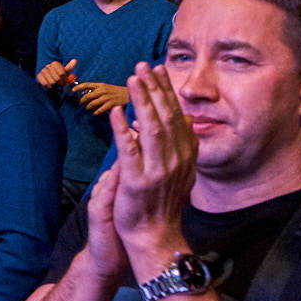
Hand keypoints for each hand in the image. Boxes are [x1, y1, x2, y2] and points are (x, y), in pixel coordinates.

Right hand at [36, 57, 77, 89]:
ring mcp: (43, 71)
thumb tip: (75, 60)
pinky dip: (49, 86)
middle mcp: (48, 66)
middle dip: (60, 83)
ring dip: (55, 85)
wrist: (50, 80)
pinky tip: (50, 85)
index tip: (65, 82)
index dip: (64, 79)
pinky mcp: (39, 76)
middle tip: (60, 84)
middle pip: (57, 78)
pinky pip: (45, 83)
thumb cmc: (59, 76)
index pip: (62, 73)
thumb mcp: (65, 72)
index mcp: (55, 63)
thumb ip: (70, 67)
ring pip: (51, 82)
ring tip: (55, 85)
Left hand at [74, 81, 129, 115]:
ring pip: (92, 103)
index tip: (72, 90)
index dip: (78, 87)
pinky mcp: (111, 104)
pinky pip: (100, 109)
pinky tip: (95, 113)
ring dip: (88, 107)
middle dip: (82, 100)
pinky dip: (96, 112)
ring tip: (87, 108)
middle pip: (88, 95)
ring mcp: (107, 97)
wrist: (130, 95)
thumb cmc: (118, 92)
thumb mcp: (107, 88)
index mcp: (101, 85)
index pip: (87, 84)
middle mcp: (103, 90)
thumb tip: (87, 94)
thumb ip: (98, 90)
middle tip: (80, 103)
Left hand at [108, 64, 197, 276]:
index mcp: (185, 155)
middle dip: (155, 88)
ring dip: (142, 101)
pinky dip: (122, 129)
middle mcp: (175, 160)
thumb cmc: (162, 202)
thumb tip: (181, 118)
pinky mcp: (137, 181)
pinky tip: (115, 112)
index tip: (158, 70)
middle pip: (166, 116)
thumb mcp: (179, 171)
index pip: (177, 115)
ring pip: (152, 127)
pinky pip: (130, 150)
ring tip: (134, 79)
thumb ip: (180, 145)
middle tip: (144, 65)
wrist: (154, 235)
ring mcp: (157, 170)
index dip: (167, 91)